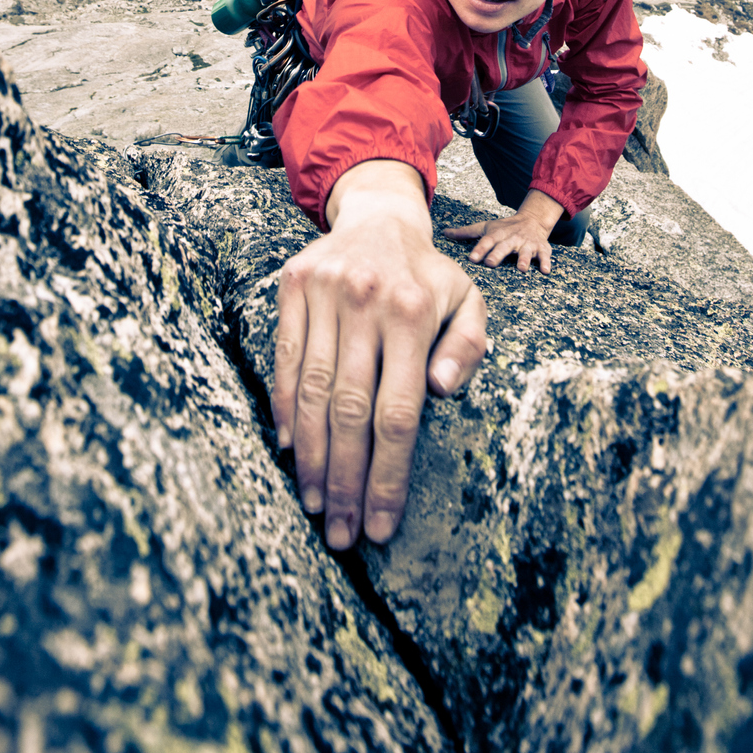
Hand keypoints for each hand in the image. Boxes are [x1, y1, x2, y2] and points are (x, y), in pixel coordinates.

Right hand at [271, 160, 486, 550]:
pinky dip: (283, 409)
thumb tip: (443, 390)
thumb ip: (469, 346)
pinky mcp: (293, 288)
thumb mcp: (469, 301)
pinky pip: (284, 360)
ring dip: (311, 457)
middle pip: (351, 412)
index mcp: (415, 313)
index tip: (381, 525)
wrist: (379, 217)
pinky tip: (290, 450)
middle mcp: (368, 302)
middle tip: (342, 535)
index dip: (386, 475)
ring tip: (316, 504)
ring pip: (312, 392)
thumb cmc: (428, 277)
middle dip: (346, 482)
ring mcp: (326, 293)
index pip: (398, 412)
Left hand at [443, 190, 564, 273]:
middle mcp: (511, 239)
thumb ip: (466, 232)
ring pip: (525, 252)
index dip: (479, 249)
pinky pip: (545, 256)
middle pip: (504, 247)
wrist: (532, 219)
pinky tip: (545, 271)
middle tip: (491, 263)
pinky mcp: (541, 249)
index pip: (486, 242)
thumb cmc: (504, 228)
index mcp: (497, 235)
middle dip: (498, 254)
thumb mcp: (485, 227)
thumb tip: (444, 233)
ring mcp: (527, 244)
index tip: (472, 258)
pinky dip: (546, 262)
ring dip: (524, 259)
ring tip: (521, 269)